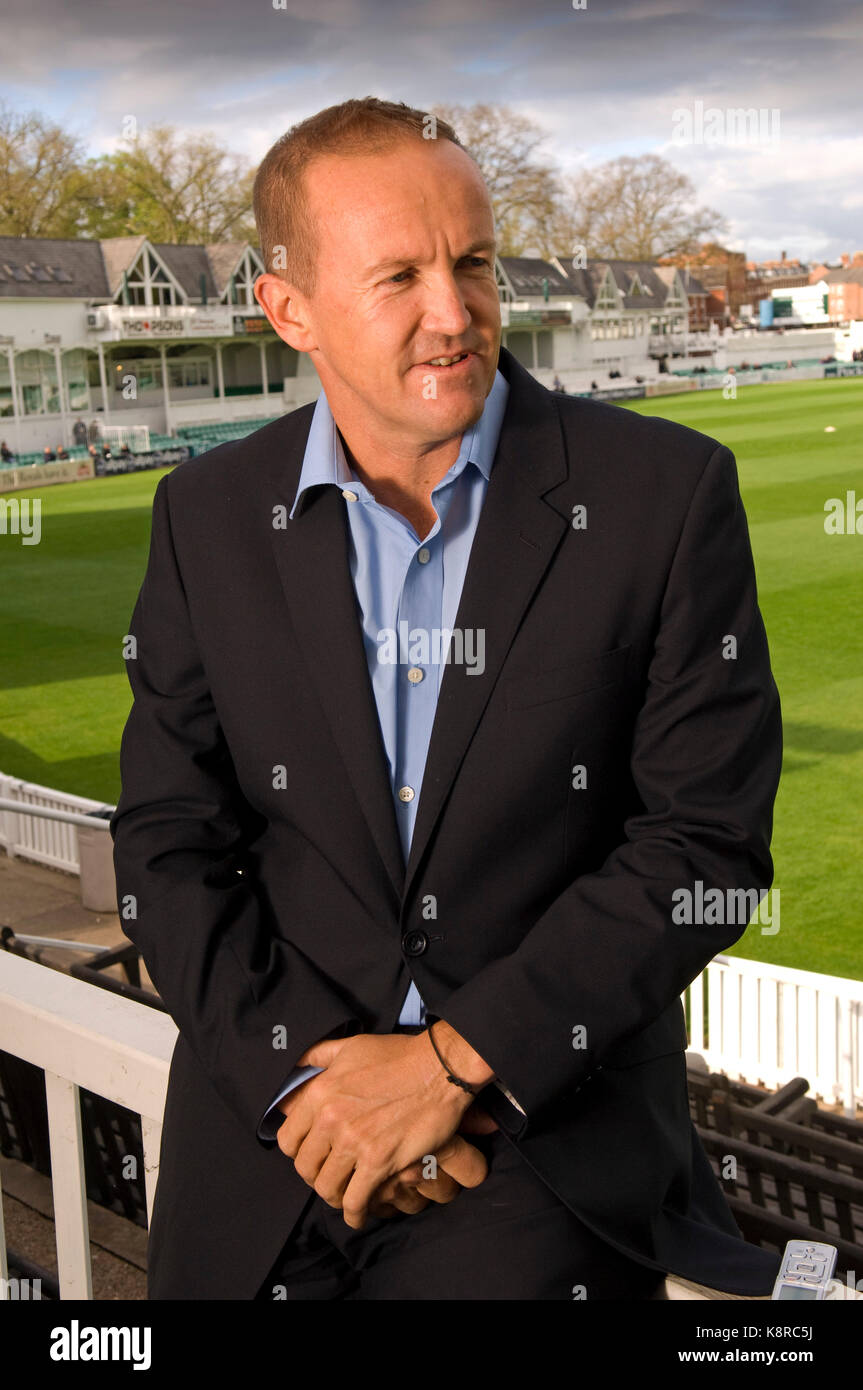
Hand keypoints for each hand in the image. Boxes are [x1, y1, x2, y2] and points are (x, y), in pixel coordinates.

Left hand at [275, 1028, 494, 1228]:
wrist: (439, 1070)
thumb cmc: (398, 1056)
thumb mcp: (351, 1047)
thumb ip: (320, 1055)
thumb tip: (300, 1063)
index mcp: (320, 1093)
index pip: (288, 1140)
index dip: (298, 1152)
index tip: (312, 1155)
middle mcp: (331, 1119)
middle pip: (305, 1167)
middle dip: (316, 1176)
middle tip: (331, 1176)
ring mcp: (354, 1142)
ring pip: (327, 1187)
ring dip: (334, 1196)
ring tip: (344, 1195)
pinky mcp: (379, 1161)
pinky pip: (355, 1200)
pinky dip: (354, 1213)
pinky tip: (358, 1214)